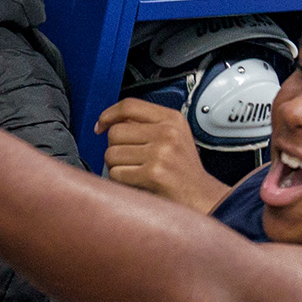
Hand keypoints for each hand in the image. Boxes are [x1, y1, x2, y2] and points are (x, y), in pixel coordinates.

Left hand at [95, 98, 230, 212]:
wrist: (201, 196)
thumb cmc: (182, 170)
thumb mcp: (172, 137)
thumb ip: (146, 125)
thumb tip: (111, 121)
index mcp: (171, 119)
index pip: (129, 106)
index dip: (108, 114)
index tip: (100, 126)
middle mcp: (167, 132)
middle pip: (115, 132)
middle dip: (115, 148)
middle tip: (129, 160)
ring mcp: (160, 152)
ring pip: (112, 154)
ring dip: (116, 166)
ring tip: (135, 172)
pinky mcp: (153, 173)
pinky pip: (116, 173)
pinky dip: (120, 181)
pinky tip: (137, 182)